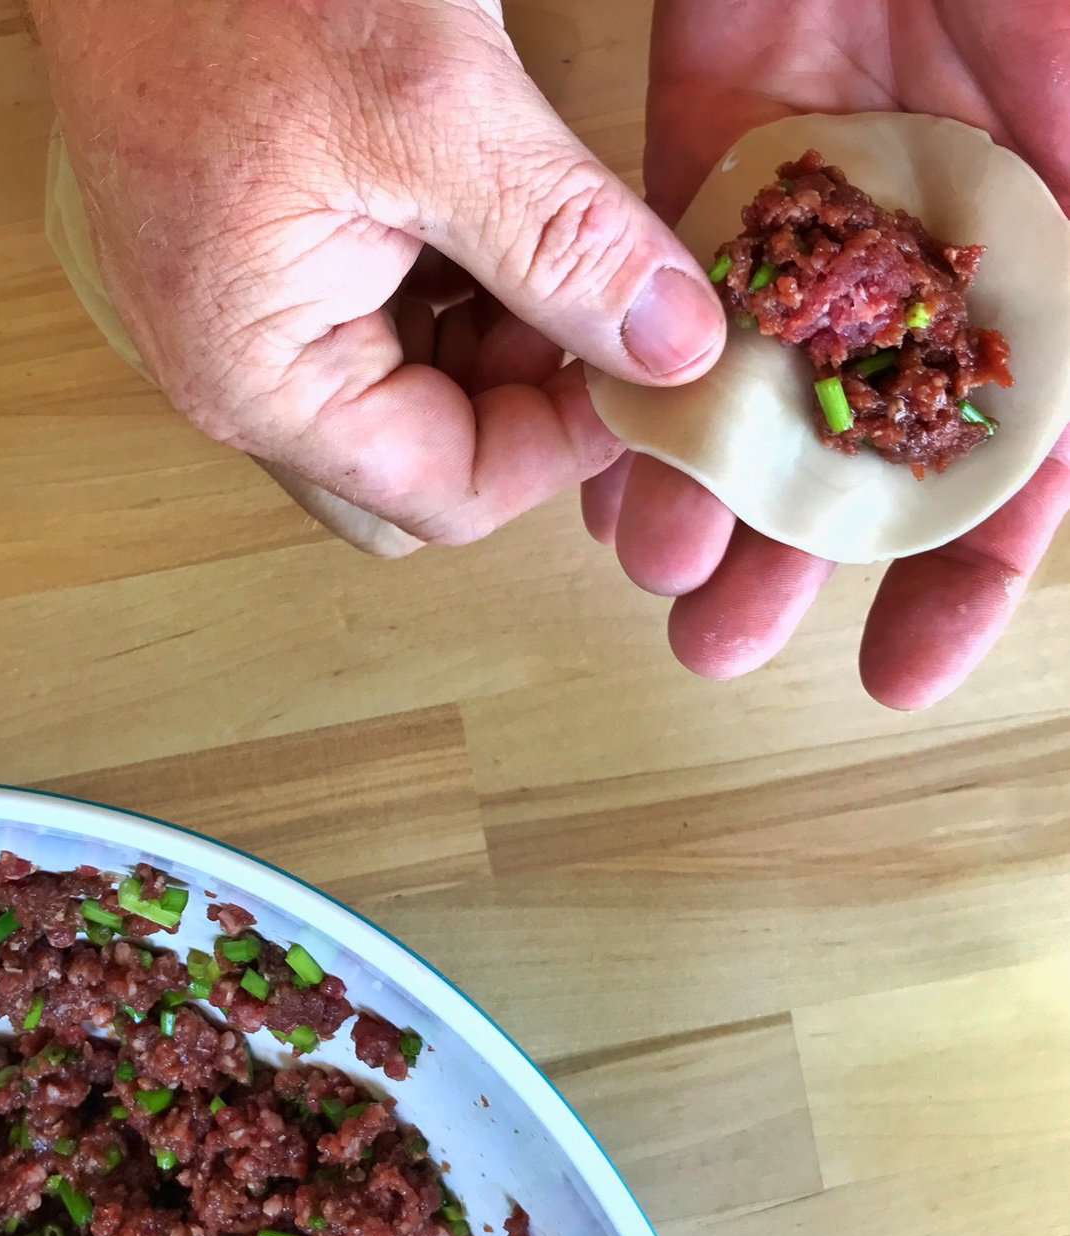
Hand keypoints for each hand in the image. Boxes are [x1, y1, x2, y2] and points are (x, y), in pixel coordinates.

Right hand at [30, 0, 722, 555]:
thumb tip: (676, 347)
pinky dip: (465, 287)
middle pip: (434, 456)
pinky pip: (389, 323)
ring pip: (423, 394)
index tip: (652, 362)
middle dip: (535, 396)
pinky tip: (498, 210)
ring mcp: (252, 322)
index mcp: (261, 378)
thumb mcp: (435, 108)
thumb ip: (565, 244)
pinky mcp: (269, 267)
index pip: (449, 492)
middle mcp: (245, 375)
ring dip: (508, 337)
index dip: (565, 445)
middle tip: (612, 300)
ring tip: (560, 237)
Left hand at [587, 0, 1069, 707]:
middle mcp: (931, 267)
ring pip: (756, 393)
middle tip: (721, 646)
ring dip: (703, 493)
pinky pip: (668, 299)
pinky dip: (639, 379)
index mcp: (1045, 275)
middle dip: (793, 560)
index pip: (1014, 466)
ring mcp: (822, 223)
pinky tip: (605, 466)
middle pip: (860, 453)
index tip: (898, 675)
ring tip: (656, 576)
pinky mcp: (719, 166)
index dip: (959, 579)